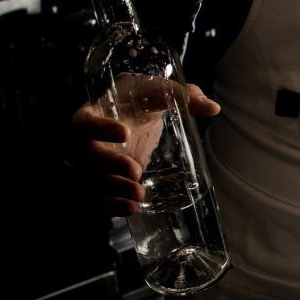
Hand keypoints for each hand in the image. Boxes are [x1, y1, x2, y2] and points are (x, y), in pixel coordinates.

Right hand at [70, 81, 220, 216]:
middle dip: (111, 165)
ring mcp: (95, 165)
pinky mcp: (107, 182)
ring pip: (95, 181)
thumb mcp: (158, 91)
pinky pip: (102, 198)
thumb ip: (183, 95)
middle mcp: (88, 142)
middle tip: (136, 171)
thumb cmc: (139, 99)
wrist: (130, 113)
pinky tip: (132, 208)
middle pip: (89, 156)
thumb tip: (213, 107)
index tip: (125, 133)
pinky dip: (114, 206)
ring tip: (139, 194)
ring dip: (115, 190)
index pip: (87, 122)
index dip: (101, 129)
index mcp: (92, 114)